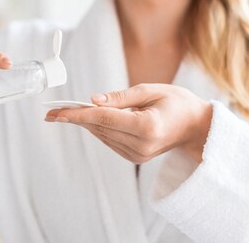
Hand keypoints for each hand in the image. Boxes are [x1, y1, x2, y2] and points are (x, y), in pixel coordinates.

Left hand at [44, 84, 212, 162]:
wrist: (196, 127)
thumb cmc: (177, 102)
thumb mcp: (151, 90)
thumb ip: (120, 97)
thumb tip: (93, 100)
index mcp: (147, 127)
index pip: (104, 119)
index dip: (78, 114)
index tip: (56, 112)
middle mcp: (141, 146)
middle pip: (99, 128)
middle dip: (75, 118)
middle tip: (52, 110)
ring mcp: (138, 155)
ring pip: (102, 135)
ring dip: (85, 123)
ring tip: (66, 112)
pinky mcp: (135, 158)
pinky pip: (109, 140)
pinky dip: (99, 128)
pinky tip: (91, 119)